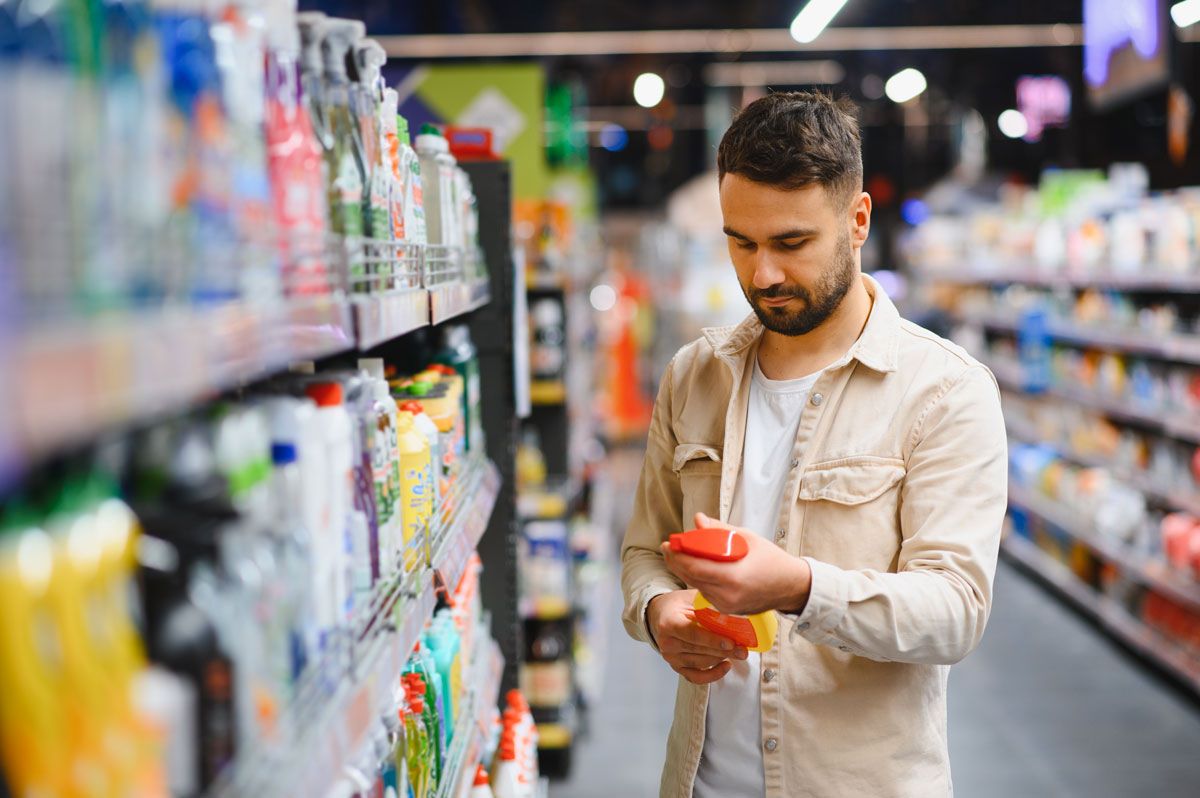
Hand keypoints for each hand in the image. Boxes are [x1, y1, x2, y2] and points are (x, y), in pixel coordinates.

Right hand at [646, 589, 747, 683]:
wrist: (662, 614)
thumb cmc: (679, 605)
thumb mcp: (692, 598)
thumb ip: (708, 605)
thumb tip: (732, 610)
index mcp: (669, 623)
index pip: (692, 634)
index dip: (712, 640)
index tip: (730, 642)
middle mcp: (667, 642)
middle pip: (699, 650)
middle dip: (724, 650)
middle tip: (742, 649)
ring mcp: (671, 657)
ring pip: (701, 663)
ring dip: (721, 658)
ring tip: (738, 652)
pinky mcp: (677, 666)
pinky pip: (696, 677)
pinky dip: (713, 674)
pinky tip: (726, 665)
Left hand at [662, 512, 811, 615]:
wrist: (791, 586)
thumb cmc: (771, 560)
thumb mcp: (747, 538)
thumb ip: (719, 530)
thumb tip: (698, 520)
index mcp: (732, 576)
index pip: (694, 567)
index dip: (677, 556)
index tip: (669, 543)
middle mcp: (727, 594)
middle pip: (691, 577)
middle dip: (676, 561)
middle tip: (668, 547)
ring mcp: (727, 605)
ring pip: (696, 585)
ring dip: (685, 570)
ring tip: (679, 554)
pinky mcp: (727, 609)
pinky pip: (705, 592)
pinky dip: (698, 579)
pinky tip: (695, 567)